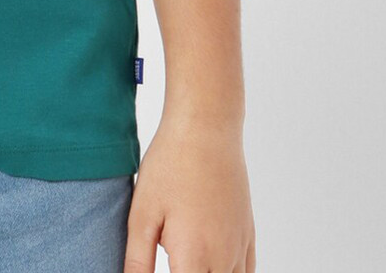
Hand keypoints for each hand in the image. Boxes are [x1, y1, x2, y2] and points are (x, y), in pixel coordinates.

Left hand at [123, 115, 255, 271]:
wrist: (206, 127)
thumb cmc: (171, 165)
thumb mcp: (142, 213)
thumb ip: (138, 260)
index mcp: (193, 258)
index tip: (163, 266)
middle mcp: (222, 259)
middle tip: (171, 260)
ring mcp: (239, 247)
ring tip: (187, 261)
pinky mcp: (247, 233)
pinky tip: (211, 267)